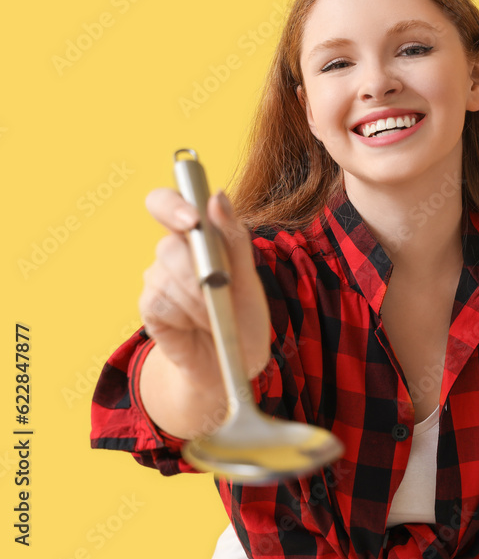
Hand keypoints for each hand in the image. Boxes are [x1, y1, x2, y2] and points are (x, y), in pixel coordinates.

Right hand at [138, 187, 270, 391]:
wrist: (233, 362)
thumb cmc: (243, 316)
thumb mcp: (249, 278)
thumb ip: (234, 238)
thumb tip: (217, 196)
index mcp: (199, 235)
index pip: (167, 202)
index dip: (173, 205)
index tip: (191, 220)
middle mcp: (173, 251)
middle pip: (170, 245)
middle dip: (200, 271)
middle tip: (219, 288)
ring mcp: (157, 278)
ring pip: (168, 275)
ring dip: (200, 299)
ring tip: (216, 314)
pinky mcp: (149, 305)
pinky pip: (161, 301)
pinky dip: (187, 315)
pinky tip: (197, 324)